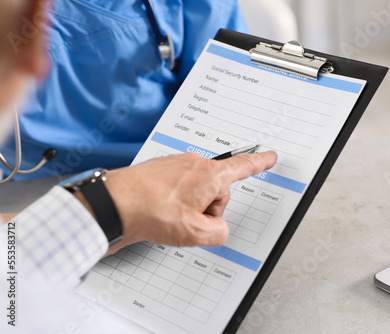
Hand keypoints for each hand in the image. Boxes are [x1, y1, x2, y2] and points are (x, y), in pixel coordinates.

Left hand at [103, 151, 276, 253]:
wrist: (114, 204)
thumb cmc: (151, 211)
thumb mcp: (196, 233)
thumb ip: (219, 232)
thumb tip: (216, 228)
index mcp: (209, 175)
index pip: (243, 166)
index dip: (259, 163)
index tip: (270, 157)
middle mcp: (194, 164)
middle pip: (217, 190)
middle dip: (208, 209)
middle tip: (188, 221)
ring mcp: (176, 166)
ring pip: (196, 192)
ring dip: (189, 208)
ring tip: (169, 217)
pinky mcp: (161, 172)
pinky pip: (179, 190)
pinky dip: (174, 203)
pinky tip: (160, 212)